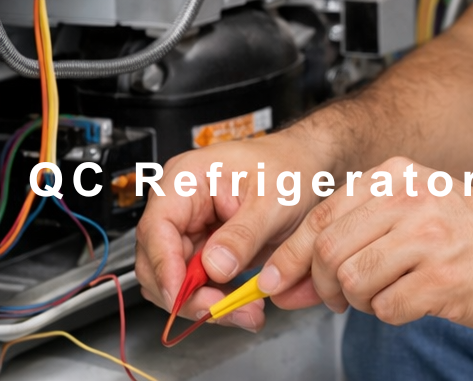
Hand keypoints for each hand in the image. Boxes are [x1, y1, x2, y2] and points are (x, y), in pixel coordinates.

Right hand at [135, 127, 328, 330]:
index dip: (164, 267)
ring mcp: (190, 228)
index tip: (182, 297)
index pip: (157, 228)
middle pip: (160, 262)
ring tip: (245, 311)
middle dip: (188, 294)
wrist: (308, 167)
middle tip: (225, 310)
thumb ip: (244, 234)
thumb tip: (214, 267)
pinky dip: (217, 300)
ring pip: (176, 281)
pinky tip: (244, 307)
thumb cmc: (290, 167)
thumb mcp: (274, 199)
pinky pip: (197, 285)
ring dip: (205, 303)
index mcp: (186, 178)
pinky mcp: (203, 249)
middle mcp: (180, 204)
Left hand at [255, 156, 472, 328]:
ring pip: (352, 280)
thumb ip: (354, 233)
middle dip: (323, 284)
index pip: (323, 212)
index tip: (274, 279)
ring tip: (389, 291)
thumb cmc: (470, 234)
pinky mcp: (442, 279)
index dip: (292, 253)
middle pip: (329, 249)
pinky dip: (392, 314)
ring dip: (361, 300)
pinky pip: (385, 310)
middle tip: (338, 298)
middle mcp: (411, 199)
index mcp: (398, 175)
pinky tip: (415, 298)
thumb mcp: (413, 208)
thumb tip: (288, 276)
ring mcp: (428, 237)